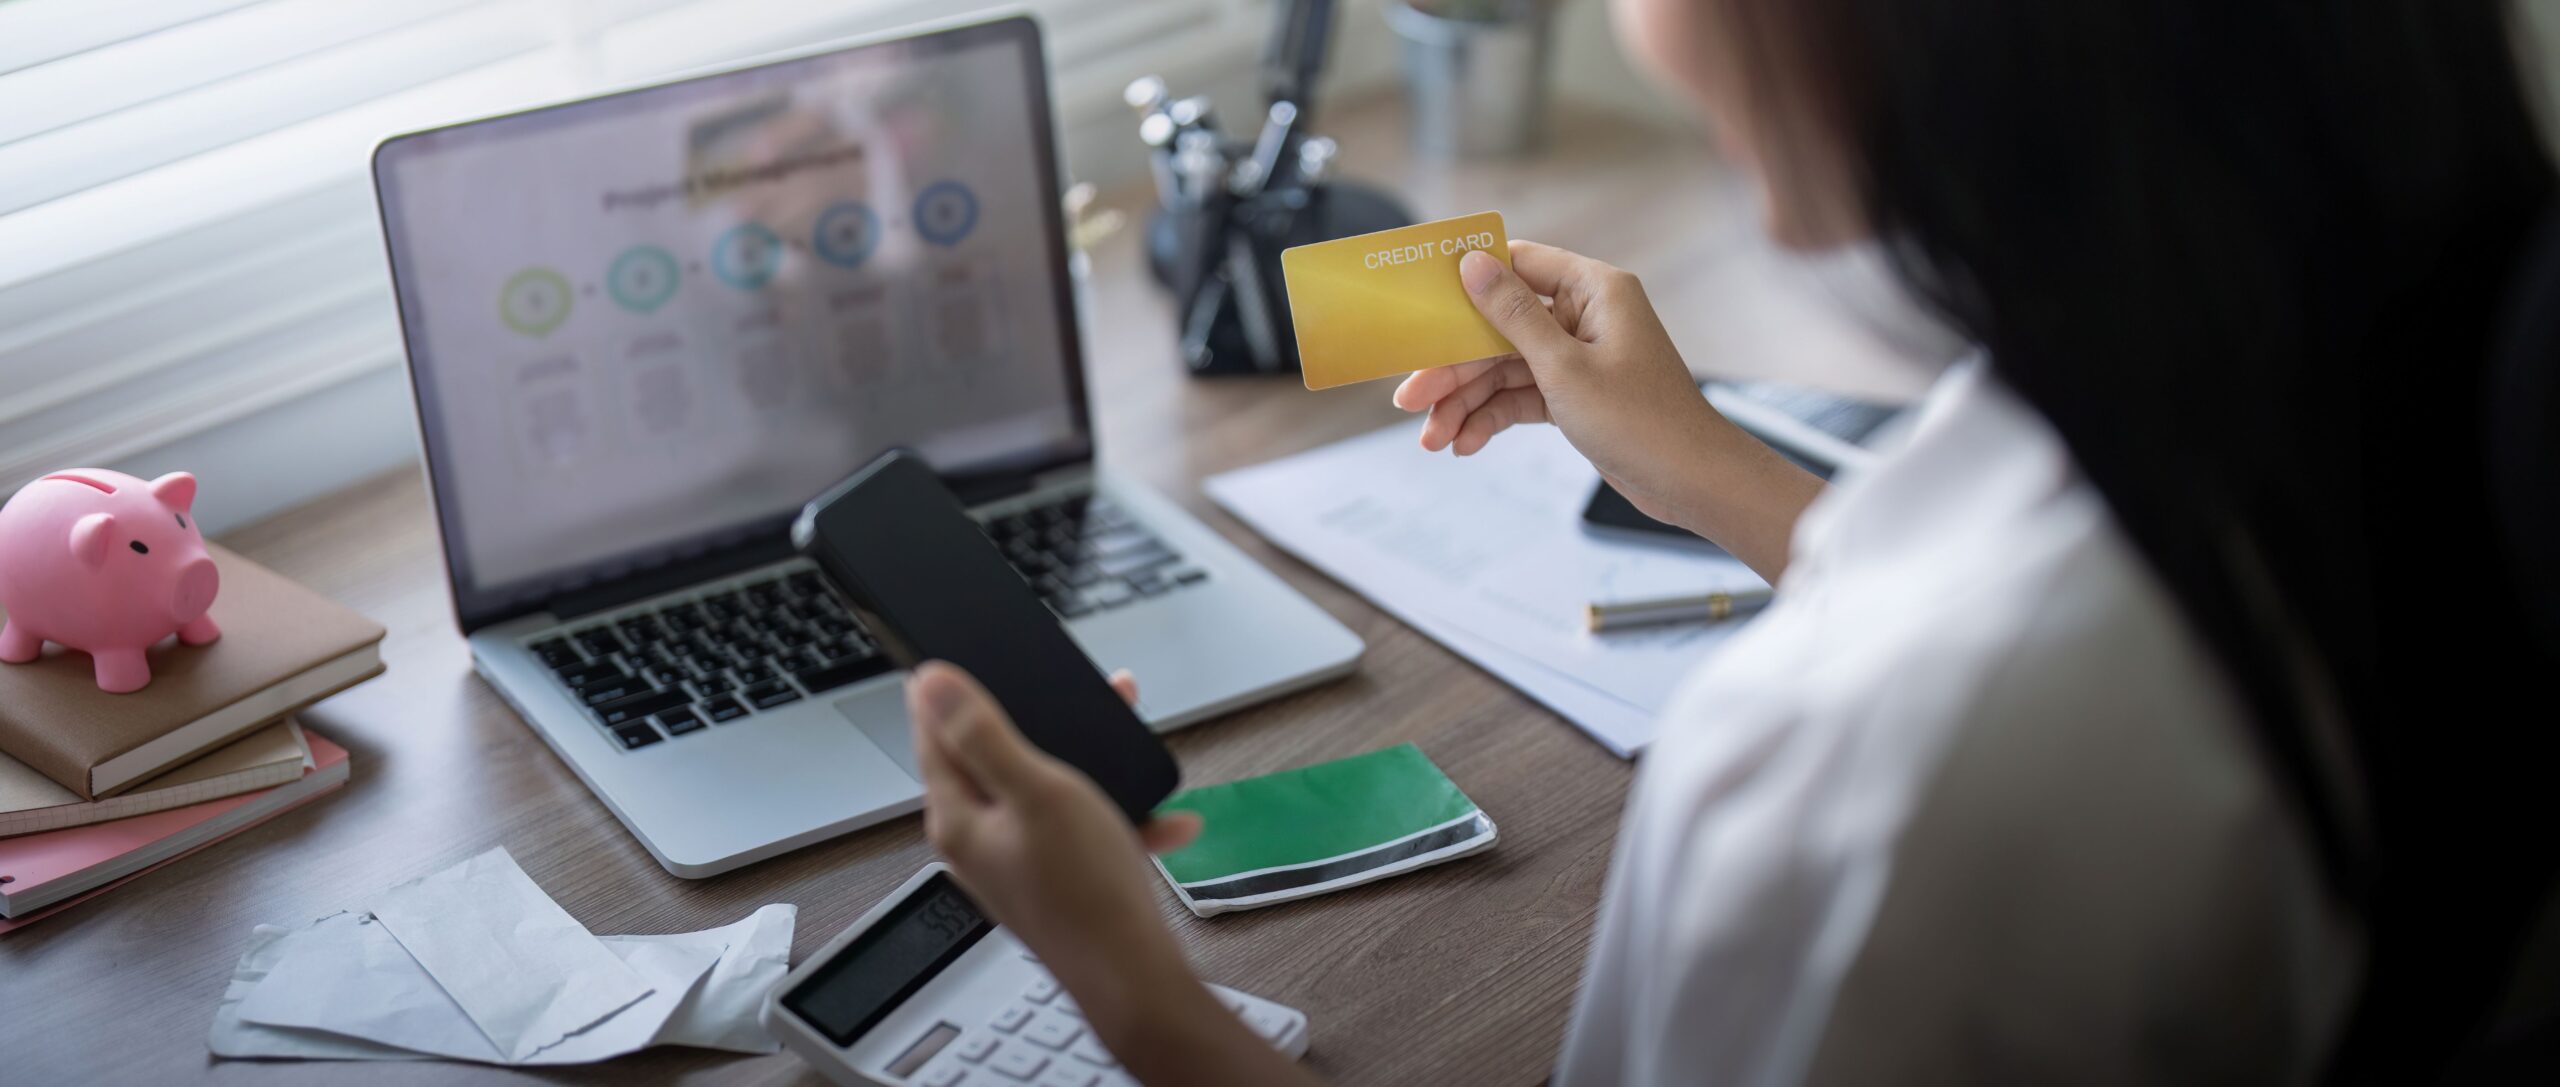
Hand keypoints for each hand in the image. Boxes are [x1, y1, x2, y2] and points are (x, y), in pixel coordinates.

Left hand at [906, 664, 1200, 1021]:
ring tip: (1128, 748)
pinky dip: (1117, 816)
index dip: (948, 691)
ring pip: (1043, 788)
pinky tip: (1158, 818)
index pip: (931, 735)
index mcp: (957, 818)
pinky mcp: (1052, 879)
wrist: (1134, 977)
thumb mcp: (1038, 791)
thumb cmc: (1086, 891)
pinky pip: (1080, 828)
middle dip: (1039, 721)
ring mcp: (1015, 861)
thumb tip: (928, 683)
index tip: (965, 655)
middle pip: (993, 757)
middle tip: (1078, 695)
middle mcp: (977, 841)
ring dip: (1088, 765)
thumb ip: (981, 734)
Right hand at [1393, 242, 1824, 580]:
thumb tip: (1473, 263)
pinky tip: (1465, 445)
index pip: (1517, 264)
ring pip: (1504, 369)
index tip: (1420, 303)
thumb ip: (1512, 315)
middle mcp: (1585, 315)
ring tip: (1432, 439)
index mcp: (1593, 289)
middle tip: (1407, 399)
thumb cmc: (1642, 421)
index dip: (1466, 281)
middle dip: (1454, 367)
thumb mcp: (1564, 368)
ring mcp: (1579, 356)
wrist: (1690, 482)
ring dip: (1466, 403)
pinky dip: (1493, 419)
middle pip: (1499, 327)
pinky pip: (1521, 396)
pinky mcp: (1576, 394)